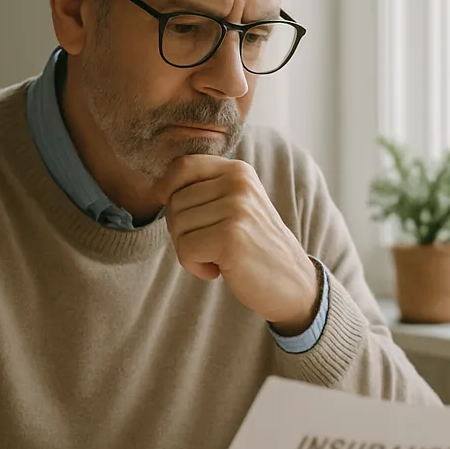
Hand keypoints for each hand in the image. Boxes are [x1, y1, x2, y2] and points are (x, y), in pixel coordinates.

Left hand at [157, 156, 321, 332]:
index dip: (167, 190)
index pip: (182, 166)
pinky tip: (218, 270)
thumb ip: (205, 189)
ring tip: (217, 256)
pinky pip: (185, 249)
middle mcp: (239, 184)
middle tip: (210, 244)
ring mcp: (236, 209)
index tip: (181, 216)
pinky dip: (194, 266)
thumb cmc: (254, 246)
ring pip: (177, 226)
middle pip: (174, 201)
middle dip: (182, 230)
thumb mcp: (236, 205)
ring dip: (189, 250)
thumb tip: (157, 188)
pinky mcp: (231, 238)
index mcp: (238, 171)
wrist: (292, 282)